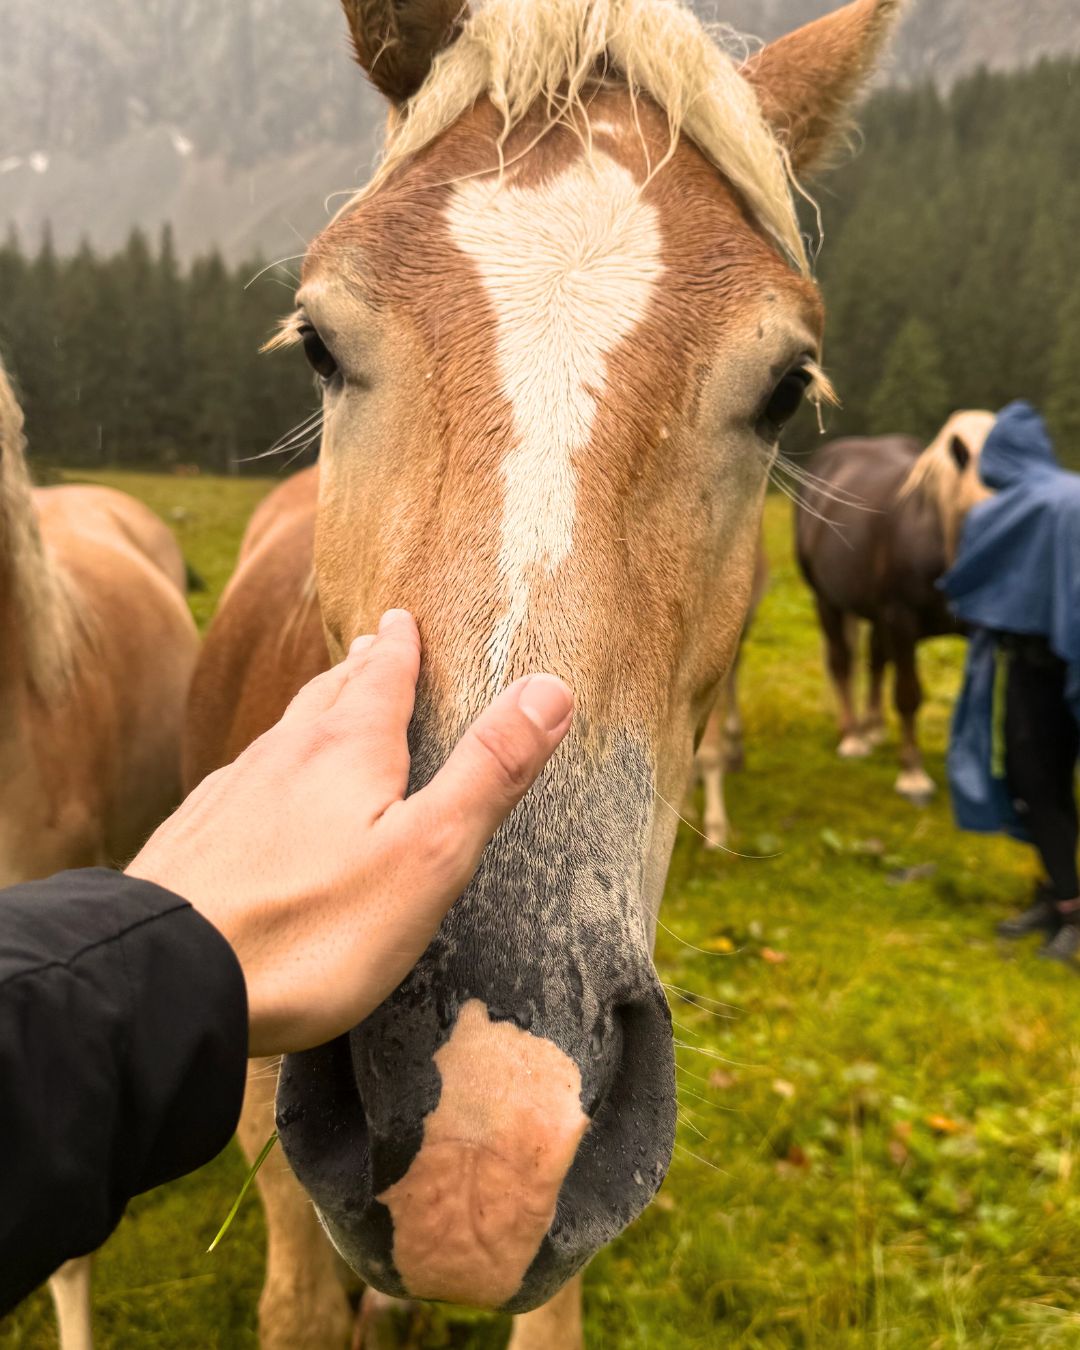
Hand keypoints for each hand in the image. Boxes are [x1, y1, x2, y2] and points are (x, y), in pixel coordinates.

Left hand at [127, 611, 572, 1055]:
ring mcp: (230, 795)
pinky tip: (258, 793)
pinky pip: (242, 783)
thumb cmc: (314, 928)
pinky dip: (268, 769)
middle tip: (371, 643)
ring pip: (281, 735)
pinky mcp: (192, 840)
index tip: (402, 617)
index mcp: (347, 750)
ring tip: (324, 704)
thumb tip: (551, 686)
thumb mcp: (428, 852)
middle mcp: (285, 755)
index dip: (400, 645)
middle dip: (355, 668)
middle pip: (328, 695)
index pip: (381, 676)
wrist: (166, 980)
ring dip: (311, 711)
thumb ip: (488, 771)